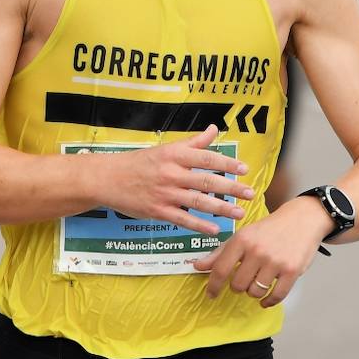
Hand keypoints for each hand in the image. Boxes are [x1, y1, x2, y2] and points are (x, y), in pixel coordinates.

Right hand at [91, 125, 254, 234]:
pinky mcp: (157, 211)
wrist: (108, 178)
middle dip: (231, 188)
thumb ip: (193, 142)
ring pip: (198, 202)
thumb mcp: (166, 148)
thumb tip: (214, 129)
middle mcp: (171, 173)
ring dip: (221, 208)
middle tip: (250, 193)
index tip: (244, 169)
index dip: (227, 163)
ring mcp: (165, 193)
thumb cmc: (139, 162)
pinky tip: (216, 229)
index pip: (206, 158)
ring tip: (239, 213)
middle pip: (207, 181)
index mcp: (174, 155)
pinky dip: (200, 225)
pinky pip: (183, 219)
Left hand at [194, 194, 332, 306]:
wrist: (303, 219)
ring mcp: (275, 261)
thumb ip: (220, 252)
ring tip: (258, 282)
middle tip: (245, 279)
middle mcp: (257, 250)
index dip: (213, 286)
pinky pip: (276, 296)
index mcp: (242, 239)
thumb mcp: (243, 235)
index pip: (221, 269)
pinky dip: (269, 301)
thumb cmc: (269, 228)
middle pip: (237, 285)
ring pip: (255, 292)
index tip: (211, 294)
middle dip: (238, 286)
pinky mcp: (292, 271)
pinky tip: (266, 299)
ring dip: (254, 292)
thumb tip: (197, 266)